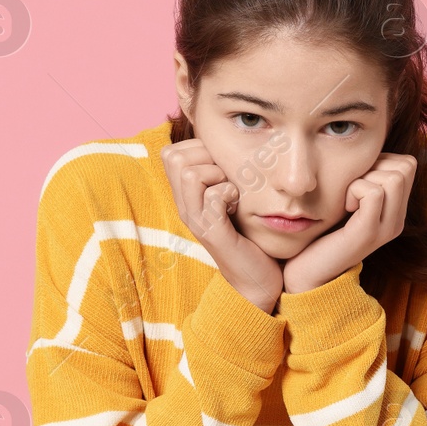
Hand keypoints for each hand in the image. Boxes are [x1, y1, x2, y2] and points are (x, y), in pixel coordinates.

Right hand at [160, 139, 283, 313]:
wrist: (255, 280)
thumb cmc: (246, 236)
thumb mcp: (227, 200)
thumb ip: (219, 176)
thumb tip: (220, 145)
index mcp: (185, 197)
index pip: (171, 152)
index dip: (198, 148)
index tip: (220, 167)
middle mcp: (184, 207)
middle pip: (175, 157)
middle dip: (206, 157)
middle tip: (226, 178)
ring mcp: (197, 221)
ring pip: (191, 175)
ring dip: (219, 175)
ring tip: (232, 192)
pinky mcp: (214, 234)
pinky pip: (213, 198)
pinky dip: (229, 194)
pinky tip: (237, 205)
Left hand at [281, 153, 415, 293]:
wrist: (308, 271)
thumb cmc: (322, 230)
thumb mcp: (348, 199)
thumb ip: (363, 178)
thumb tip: (365, 148)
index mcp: (396, 211)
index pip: (408, 163)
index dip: (381, 160)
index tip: (357, 179)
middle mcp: (397, 220)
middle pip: (406, 166)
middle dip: (374, 166)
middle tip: (352, 187)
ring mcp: (387, 228)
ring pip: (393, 177)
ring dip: (364, 178)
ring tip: (348, 199)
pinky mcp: (369, 233)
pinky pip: (374, 192)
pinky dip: (354, 190)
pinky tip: (344, 207)